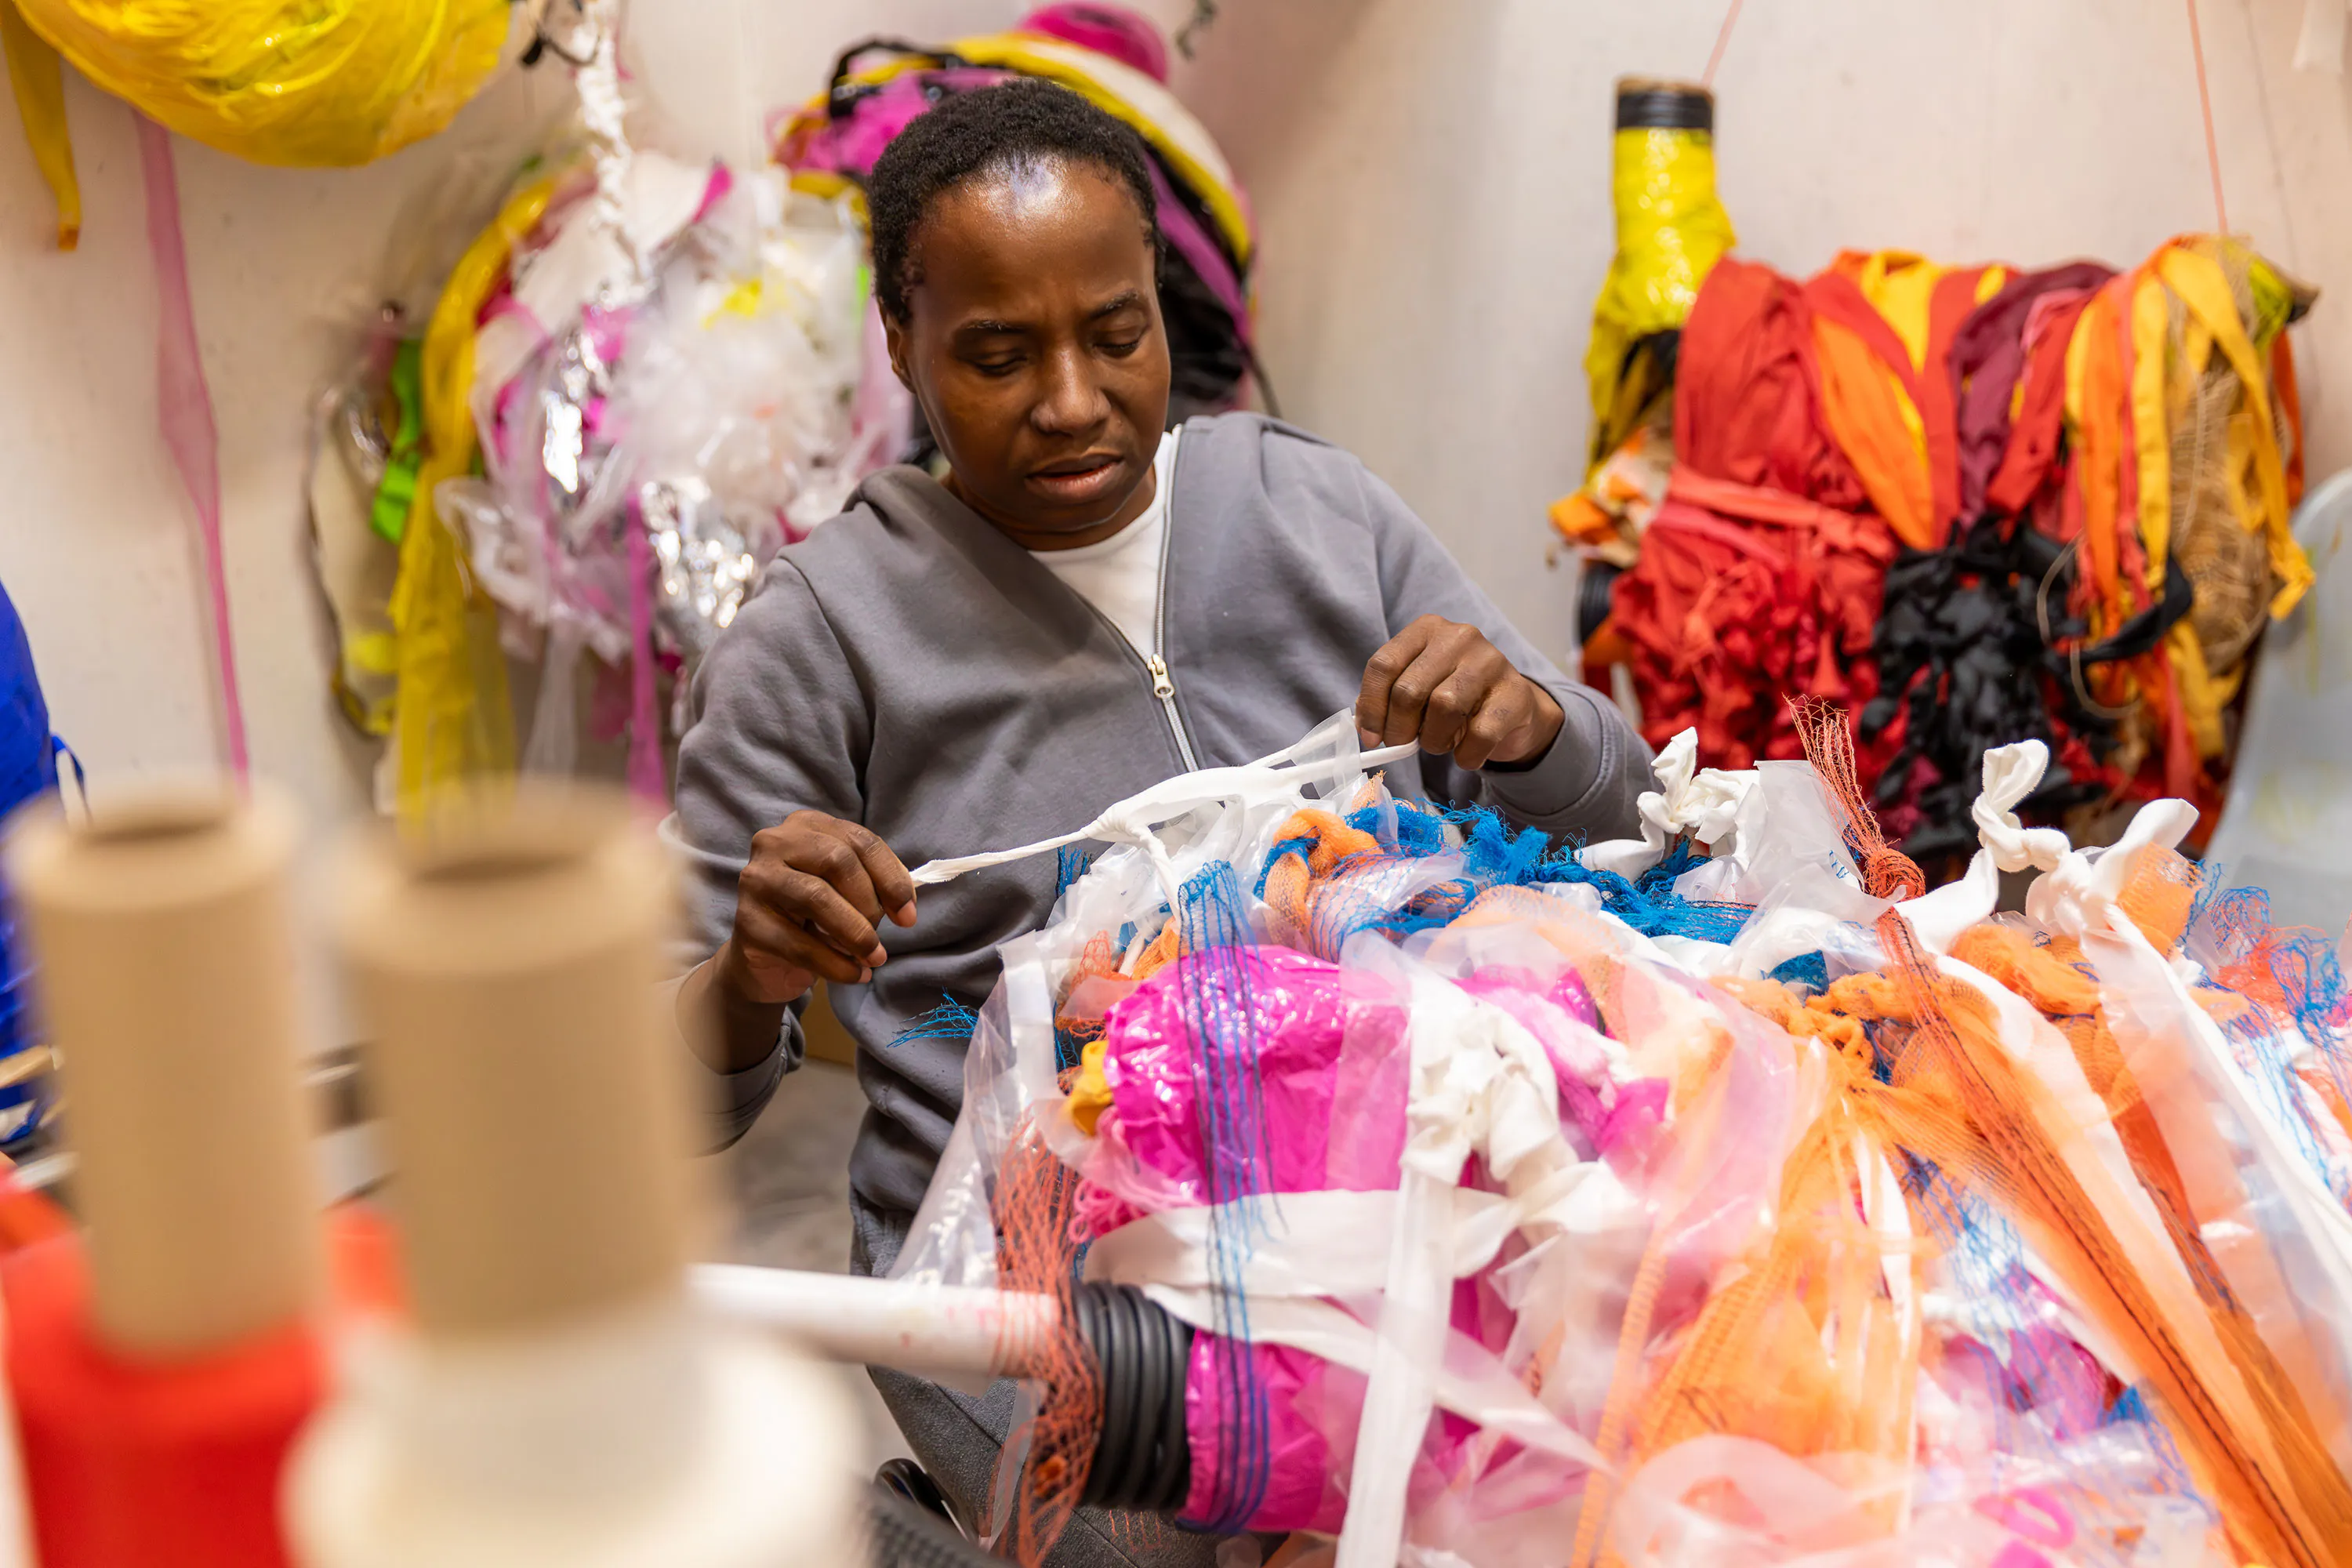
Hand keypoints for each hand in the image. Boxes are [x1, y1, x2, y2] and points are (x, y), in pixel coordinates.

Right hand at [717, 811, 916, 1006]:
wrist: (767, 960)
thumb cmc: (814, 918)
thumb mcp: (847, 893)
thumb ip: (875, 887)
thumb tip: (905, 907)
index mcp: (808, 825)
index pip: (860, 840)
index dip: (891, 878)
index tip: (908, 916)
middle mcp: (776, 842)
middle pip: (837, 860)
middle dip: (869, 904)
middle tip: (881, 938)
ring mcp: (757, 878)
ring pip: (816, 897)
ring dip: (855, 934)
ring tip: (873, 958)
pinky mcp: (747, 920)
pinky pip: (799, 943)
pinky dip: (835, 964)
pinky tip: (854, 975)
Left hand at [1357, 614, 1564, 768]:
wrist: (1514, 706)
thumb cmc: (1457, 696)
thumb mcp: (1419, 687)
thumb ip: (1388, 699)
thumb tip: (1364, 727)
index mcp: (1426, 629)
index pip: (1383, 664)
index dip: (1370, 707)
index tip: (1370, 737)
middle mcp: (1459, 637)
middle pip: (1409, 690)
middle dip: (1399, 729)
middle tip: (1404, 745)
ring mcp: (1491, 661)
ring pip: (1443, 708)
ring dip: (1433, 741)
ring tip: (1440, 743)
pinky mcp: (1516, 693)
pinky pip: (1480, 734)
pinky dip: (1466, 755)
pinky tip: (1466, 753)